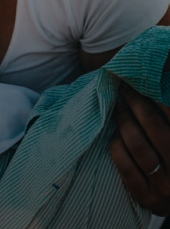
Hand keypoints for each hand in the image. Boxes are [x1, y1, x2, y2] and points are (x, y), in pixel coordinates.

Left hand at [110, 84, 169, 215]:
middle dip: (135, 104)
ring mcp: (166, 187)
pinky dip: (116, 145)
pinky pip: (125, 165)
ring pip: (137, 145)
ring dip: (123, 121)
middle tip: (124, 90)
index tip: (140, 83)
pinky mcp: (147, 198)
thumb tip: (160, 86)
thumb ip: (168, 117)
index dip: (156, 97)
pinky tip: (115, 134)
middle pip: (154, 127)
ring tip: (118, 107)